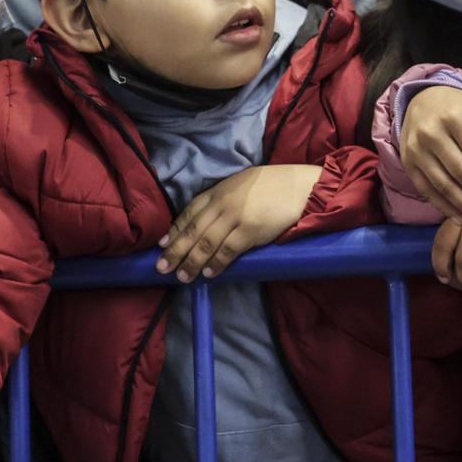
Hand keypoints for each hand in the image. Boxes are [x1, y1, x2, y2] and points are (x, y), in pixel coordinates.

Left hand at [157, 163, 321, 281]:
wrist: (299, 187)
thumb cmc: (272, 186)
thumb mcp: (240, 185)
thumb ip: (223, 199)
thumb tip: (207, 221)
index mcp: (218, 191)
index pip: (190, 212)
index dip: (175, 230)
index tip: (162, 245)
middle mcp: (222, 203)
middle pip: (193, 230)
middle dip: (176, 250)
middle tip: (162, 268)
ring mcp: (236, 216)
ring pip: (206, 243)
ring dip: (192, 262)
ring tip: (183, 276)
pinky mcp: (250, 230)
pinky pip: (228, 250)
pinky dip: (217, 263)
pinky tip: (209, 273)